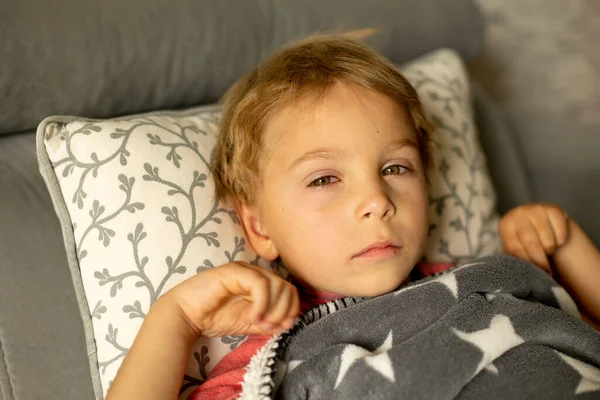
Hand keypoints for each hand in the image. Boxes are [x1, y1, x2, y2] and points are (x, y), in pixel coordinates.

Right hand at [164, 262, 299, 337]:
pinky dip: (261, 303)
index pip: (289, 291)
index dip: (292, 310)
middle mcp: (255, 273)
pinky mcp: (235, 271)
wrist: (186, 316)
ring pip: (276, 284)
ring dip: (272, 308)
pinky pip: (260, 284)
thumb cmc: (214, 317)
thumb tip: (289, 324)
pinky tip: (252, 316)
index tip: (282, 327)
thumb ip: (268, 323)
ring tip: (258, 322)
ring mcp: (245, 270)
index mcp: (261, 283)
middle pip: (286, 287)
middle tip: (269, 326)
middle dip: (283, 311)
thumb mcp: (248, 323)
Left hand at [499, 203, 569, 273]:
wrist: (539, 222)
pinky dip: (560, 241)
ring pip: (548, 239)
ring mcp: (535, 209)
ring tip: (546, 250)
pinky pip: (561, 233)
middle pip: (531, 243)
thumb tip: (514, 276)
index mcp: (505, 225)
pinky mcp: (553, 208)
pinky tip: (555, 239)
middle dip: (540, 261)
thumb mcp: (515, 248)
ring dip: (550, 249)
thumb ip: (513, 259)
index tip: (535, 274)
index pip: (515, 248)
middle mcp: (518, 213)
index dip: (527, 264)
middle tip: (547, 272)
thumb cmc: (524, 241)